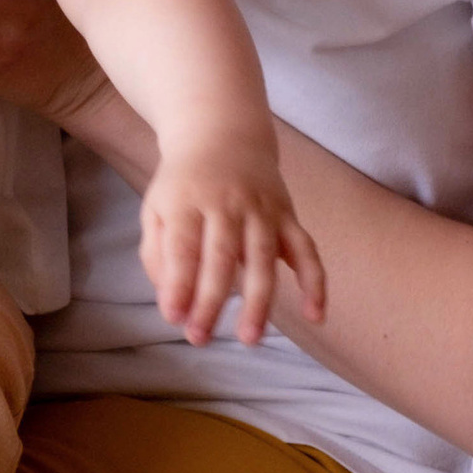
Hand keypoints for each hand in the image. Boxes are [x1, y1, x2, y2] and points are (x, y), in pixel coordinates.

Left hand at [141, 138, 327, 349]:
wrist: (223, 134)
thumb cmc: (184, 185)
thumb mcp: (156, 208)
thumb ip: (157, 255)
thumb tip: (171, 303)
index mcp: (186, 201)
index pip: (182, 246)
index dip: (178, 283)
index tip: (174, 317)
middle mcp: (225, 203)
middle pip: (220, 256)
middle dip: (211, 300)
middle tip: (201, 338)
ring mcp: (261, 209)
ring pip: (263, 258)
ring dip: (258, 301)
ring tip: (250, 338)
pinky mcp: (288, 215)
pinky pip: (306, 250)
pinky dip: (314, 282)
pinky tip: (316, 315)